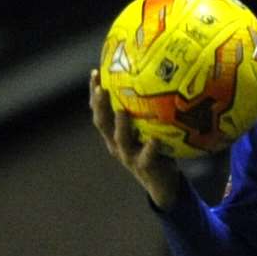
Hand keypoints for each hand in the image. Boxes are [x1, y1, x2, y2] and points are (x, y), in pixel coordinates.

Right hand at [89, 69, 180, 209]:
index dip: (94, 93)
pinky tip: (154, 139)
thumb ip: (145, 111)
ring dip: (120, 125)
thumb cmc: (155, 149)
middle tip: (102, 87)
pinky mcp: (144, 166)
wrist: (161, 183)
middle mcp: (116, 144)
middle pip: (102, 122)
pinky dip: (150, 147)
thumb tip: (156, 80)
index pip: (99, 110)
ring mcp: (129, 156)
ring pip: (120, 139)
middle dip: (100, 105)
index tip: (95, 73)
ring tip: (121, 110)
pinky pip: (147, 155)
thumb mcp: (145, 129)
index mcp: (113, 134)